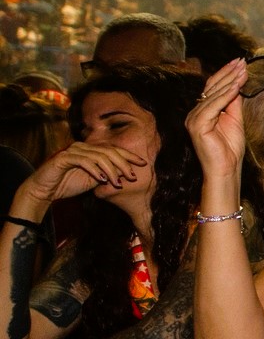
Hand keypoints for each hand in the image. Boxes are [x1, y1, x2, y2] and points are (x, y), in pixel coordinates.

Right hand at [16, 139, 147, 210]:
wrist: (44, 191)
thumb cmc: (68, 185)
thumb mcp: (93, 180)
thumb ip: (108, 174)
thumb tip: (127, 173)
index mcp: (90, 150)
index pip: (114, 150)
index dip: (129, 155)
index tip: (143, 164)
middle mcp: (83, 147)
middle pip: (109, 151)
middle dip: (124, 163)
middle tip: (133, 176)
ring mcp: (73, 151)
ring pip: (99, 156)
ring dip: (111, 170)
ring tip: (117, 183)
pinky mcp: (64, 158)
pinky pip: (84, 161)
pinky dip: (95, 170)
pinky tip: (102, 180)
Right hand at [188, 60, 249, 185]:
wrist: (226, 169)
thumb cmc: (230, 149)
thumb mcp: (235, 120)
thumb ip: (233, 103)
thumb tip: (238, 84)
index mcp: (202, 111)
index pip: (213, 87)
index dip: (226, 74)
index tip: (240, 62)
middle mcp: (194, 113)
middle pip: (212, 87)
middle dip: (228, 73)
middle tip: (242, 61)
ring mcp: (194, 119)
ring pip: (213, 95)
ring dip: (230, 81)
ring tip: (243, 70)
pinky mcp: (197, 125)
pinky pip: (213, 106)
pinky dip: (226, 95)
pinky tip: (237, 86)